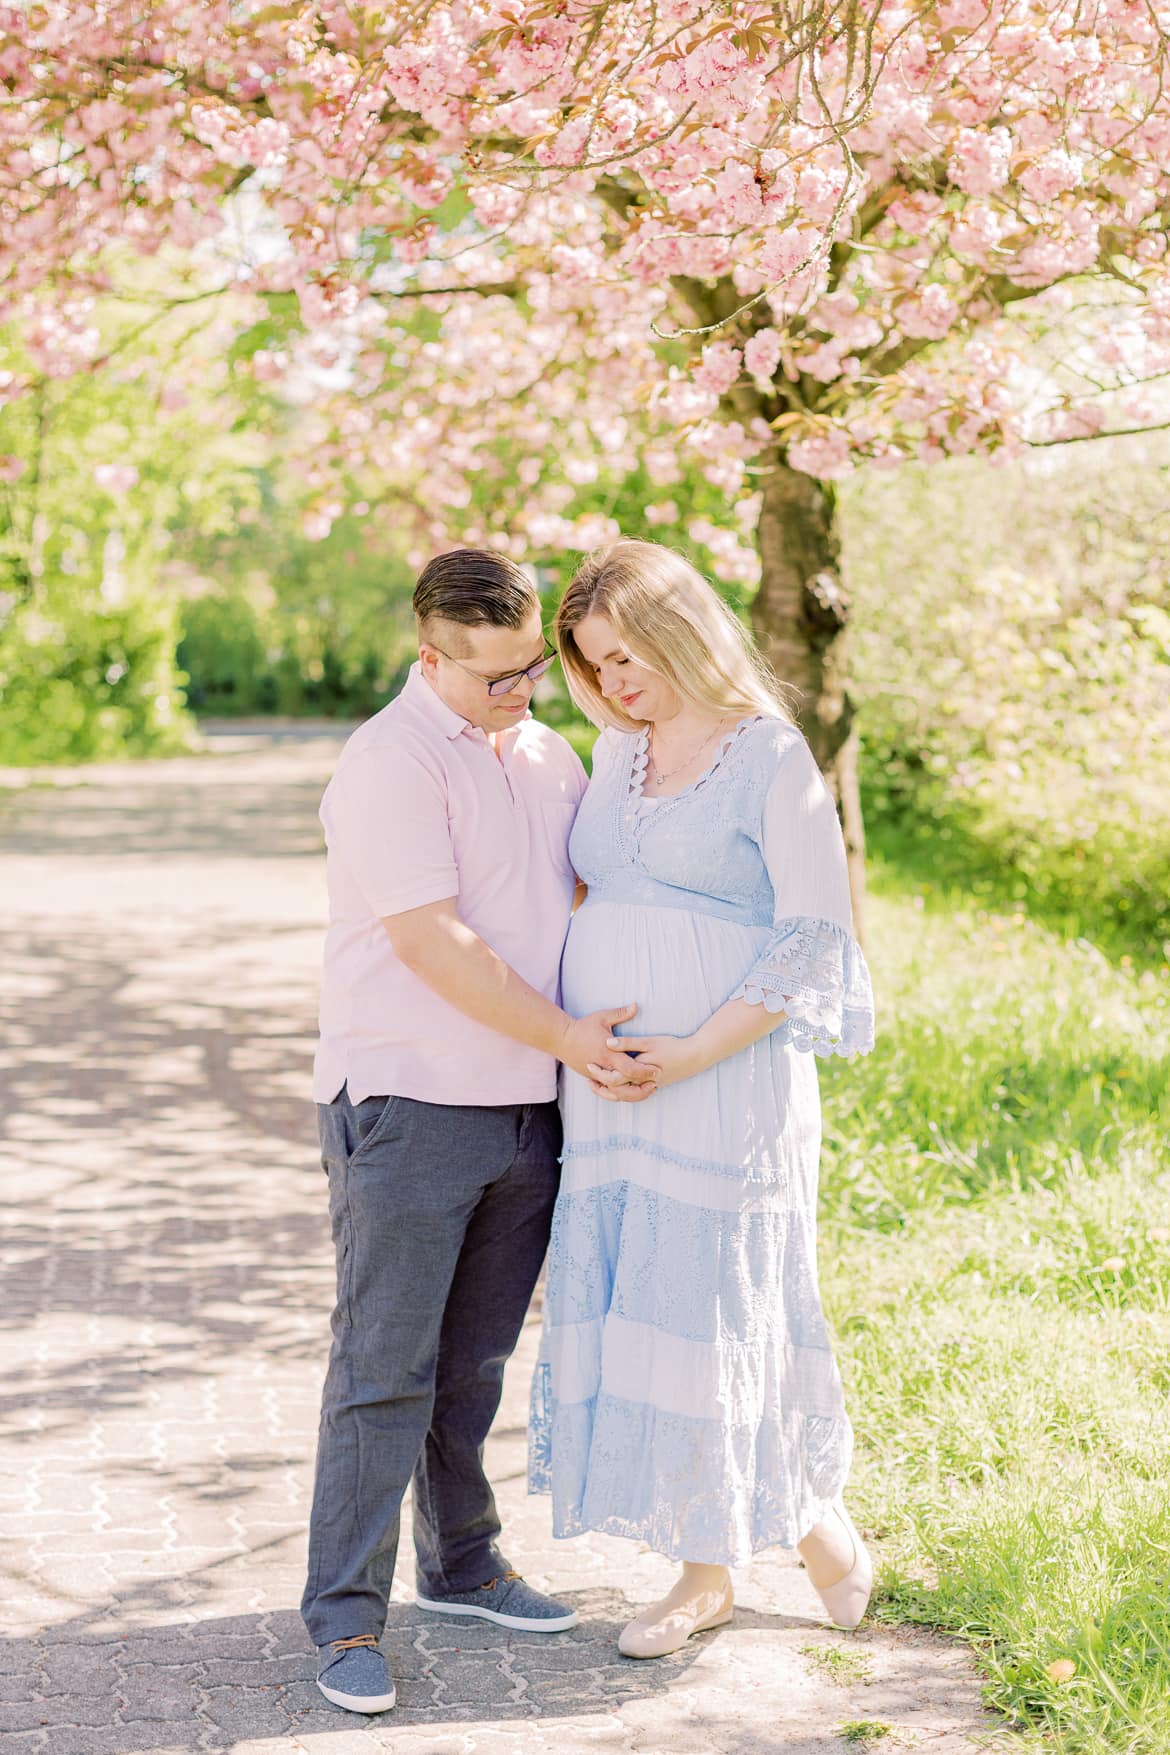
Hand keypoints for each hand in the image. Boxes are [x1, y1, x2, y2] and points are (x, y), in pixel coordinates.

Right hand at [559, 1005, 657, 1098]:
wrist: (561, 1039)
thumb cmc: (583, 1027)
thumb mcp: (602, 1017)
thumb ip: (621, 1013)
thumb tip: (636, 1005)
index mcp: (608, 1053)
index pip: (630, 1068)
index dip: (645, 1071)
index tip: (657, 1070)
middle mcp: (603, 1067)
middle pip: (625, 1085)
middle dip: (641, 1088)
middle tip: (655, 1084)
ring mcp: (596, 1075)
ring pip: (615, 1093)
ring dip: (631, 1094)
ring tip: (644, 1090)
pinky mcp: (591, 1078)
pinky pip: (606, 1091)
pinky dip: (619, 1094)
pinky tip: (629, 1091)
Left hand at [587, 1031, 706, 1097]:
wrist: (696, 1056)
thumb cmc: (673, 1047)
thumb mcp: (649, 1042)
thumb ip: (628, 1043)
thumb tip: (608, 1042)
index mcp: (639, 1071)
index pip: (614, 1078)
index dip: (600, 1073)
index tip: (588, 1066)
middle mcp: (643, 1083)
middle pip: (617, 1091)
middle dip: (602, 1087)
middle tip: (589, 1080)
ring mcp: (649, 1086)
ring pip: (626, 1096)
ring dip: (612, 1091)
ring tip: (600, 1084)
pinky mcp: (654, 1085)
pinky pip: (635, 1093)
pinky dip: (624, 1091)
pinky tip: (618, 1084)